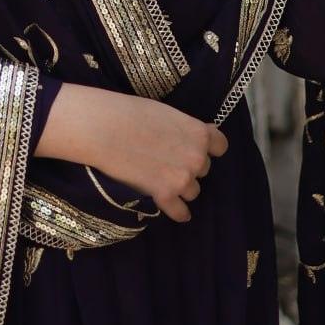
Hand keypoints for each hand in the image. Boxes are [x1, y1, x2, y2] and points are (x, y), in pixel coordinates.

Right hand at [36, 83, 228, 222]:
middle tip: (166, 159)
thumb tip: (202, 133)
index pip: (220, 146)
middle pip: (203, 169)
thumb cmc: (132, 113)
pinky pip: (180, 212)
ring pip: (192, 191)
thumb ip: (186, 128)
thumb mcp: (167, 113)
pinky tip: (174, 209)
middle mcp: (197, 157)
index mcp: (199, 132)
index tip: (196, 148)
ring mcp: (182, 178)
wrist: (104, 128)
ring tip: (160, 177)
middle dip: (188, 166)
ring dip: (180, 186)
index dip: (208, 147)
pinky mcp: (164, 195)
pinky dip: (177, 211)